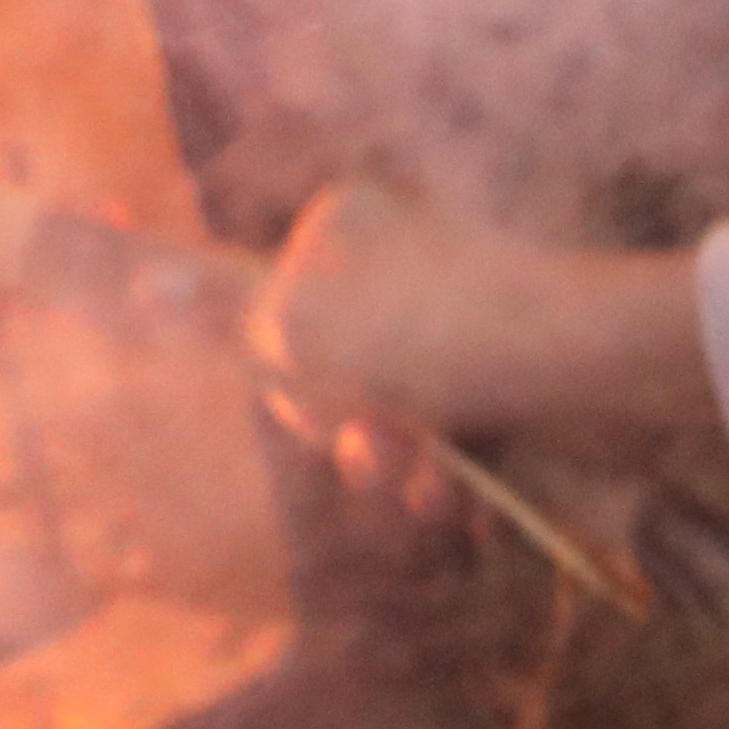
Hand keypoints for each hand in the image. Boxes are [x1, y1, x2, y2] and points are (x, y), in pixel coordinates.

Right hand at [250, 186, 712, 497]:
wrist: (589, 365)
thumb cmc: (431, 335)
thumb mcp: (301, 328)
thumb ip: (217, 315)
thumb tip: (139, 282)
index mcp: (346, 229)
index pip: (272, 313)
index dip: (279, 370)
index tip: (295, 389)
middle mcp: (402, 268)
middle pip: (329, 377)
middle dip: (340, 428)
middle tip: (372, 435)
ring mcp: (459, 328)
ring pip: (390, 424)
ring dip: (392, 467)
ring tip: (426, 475)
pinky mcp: (511, 387)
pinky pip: (452, 448)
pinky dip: (450, 479)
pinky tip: (466, 499)